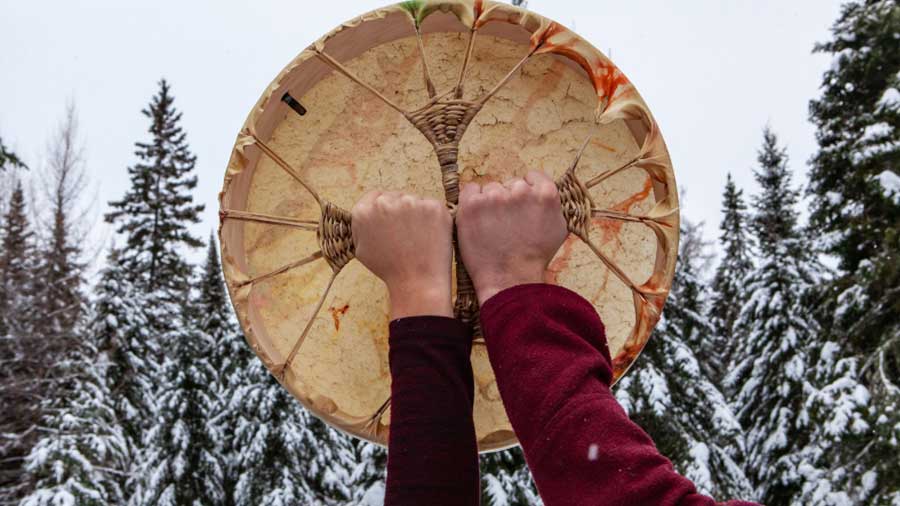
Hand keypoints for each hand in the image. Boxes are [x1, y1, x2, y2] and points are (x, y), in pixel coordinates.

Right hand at [352, 191, 453, 318]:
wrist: (417, 282)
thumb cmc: (389, 269)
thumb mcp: (361, 249)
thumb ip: (361, 226)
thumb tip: (368, 212)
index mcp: (363, 211)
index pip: (374, 196)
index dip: (384, 208)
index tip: (392, 219)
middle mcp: (384, 202)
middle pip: (395, 197)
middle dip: (401, 211)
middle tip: (407, 234)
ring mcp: (410, 202)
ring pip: (414, 201)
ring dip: (417, 214)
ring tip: (418, 239)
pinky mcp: (433, 206)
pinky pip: (431, 207)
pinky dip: (432, 219)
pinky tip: (430, 236)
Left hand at [456, 170, 567, 303]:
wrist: (510, 279)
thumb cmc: (535, 258)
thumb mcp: (558, 228)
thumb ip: (552, 205)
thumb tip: (544, 190)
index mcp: (546, 194)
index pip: (533, 176)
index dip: (527, 191)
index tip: (521, 206)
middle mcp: (521, 191)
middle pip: (511, 183)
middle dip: (509, 199)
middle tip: (507, 223)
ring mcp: (495, 196)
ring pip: (491, 188)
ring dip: (491, 202)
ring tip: (493, 227)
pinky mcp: (473, 205)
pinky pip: (471, 190)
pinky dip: (472, 202)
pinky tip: (478, 220)